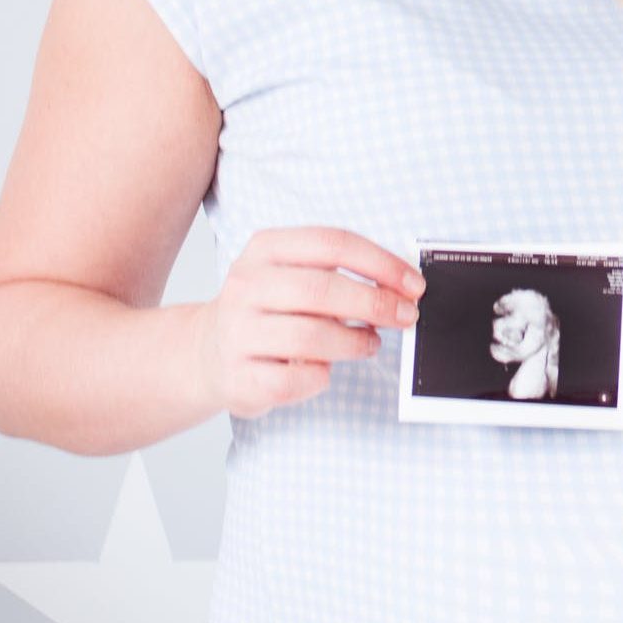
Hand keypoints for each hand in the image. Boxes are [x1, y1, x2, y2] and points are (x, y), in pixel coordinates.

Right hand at [199, 226, 424, 418]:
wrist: (209, 352)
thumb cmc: (268, 310)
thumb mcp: (295, 274)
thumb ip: (340, 274)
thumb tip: (401, 287)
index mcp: (265, 249)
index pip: (332, 243)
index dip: (381, 264)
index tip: (414, 285)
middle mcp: (246, 285)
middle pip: (322, 289)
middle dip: (375, 304)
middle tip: (406, 317)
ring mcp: (238, 332)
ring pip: (311, 337)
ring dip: (355, 342)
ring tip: (369, 343)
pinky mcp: (240, 376)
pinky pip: (297, 379)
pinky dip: (322, 377)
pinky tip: (324, 369)